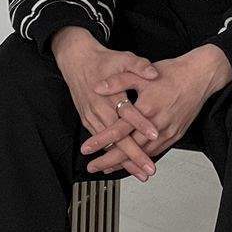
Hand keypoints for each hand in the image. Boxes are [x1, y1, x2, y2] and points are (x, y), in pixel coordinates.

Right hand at [52, 26, 159, 180]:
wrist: (76, 59)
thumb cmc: (103, 60)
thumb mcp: (123, 58)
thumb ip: (139, 66)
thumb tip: (153, 73)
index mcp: (110, 94)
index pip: (128, 112)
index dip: (141, 124)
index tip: (155, 134)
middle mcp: (100, 109)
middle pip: (119, 137)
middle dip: (135, 155)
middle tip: (149, 168)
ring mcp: (93, 117)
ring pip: (110, 145)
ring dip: (124, 161)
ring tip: (140, 174)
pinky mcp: (89, 121)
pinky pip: (102, 143)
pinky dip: (113, 156)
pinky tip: (124, 167)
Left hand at [82, 44, 231, 172]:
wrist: (200, 77)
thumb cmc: (172, 73)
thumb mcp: (142, 73)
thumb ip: (118, 81)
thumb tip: (98, 87)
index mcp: (146, 108)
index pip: (119, 130)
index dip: (101, 141)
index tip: (87, 149)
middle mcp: (157, 125)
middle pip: (129, 149)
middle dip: (109, 160)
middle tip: (93, 168)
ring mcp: (167, 132)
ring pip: (143, 154)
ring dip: (125, 164)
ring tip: (109, 168)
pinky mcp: (175, 135)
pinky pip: (156, 152)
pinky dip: (142, 159)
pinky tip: (133, 163)